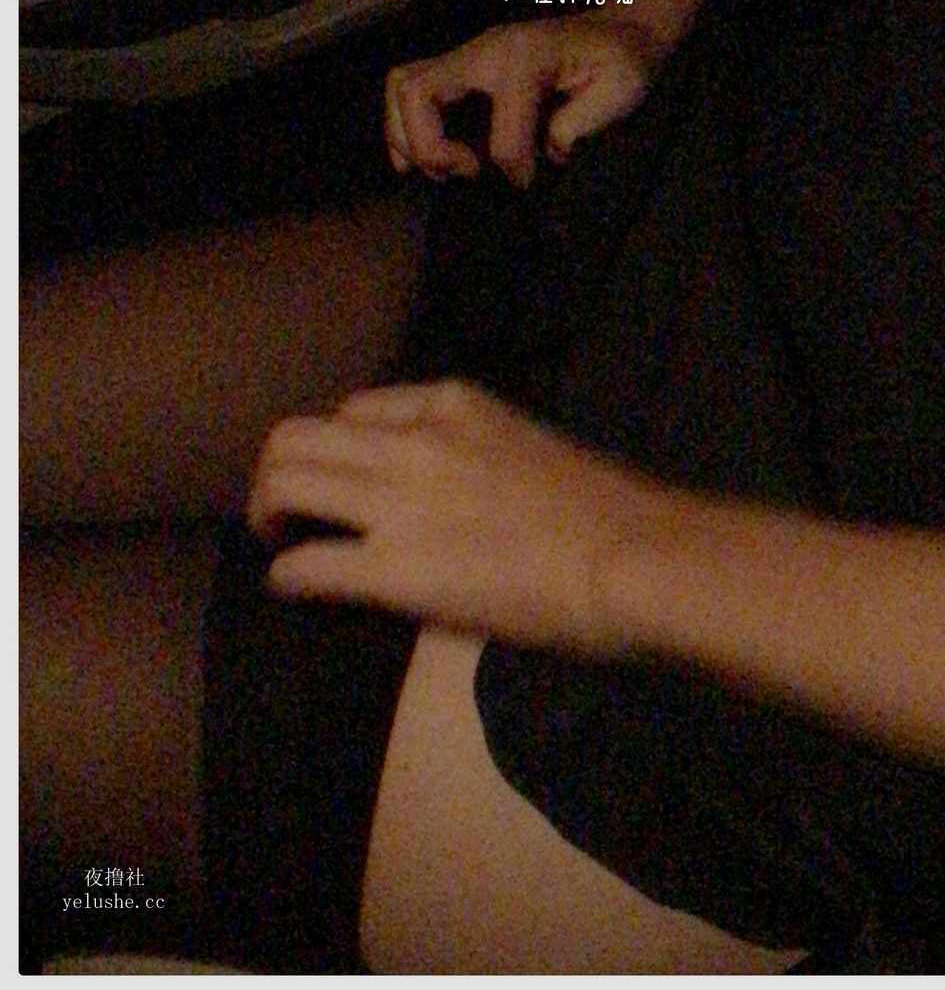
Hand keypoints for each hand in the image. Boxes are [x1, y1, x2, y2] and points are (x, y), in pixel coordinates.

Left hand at [247, 378, 671, 649]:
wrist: (632, 558)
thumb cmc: (604, 512)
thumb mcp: (525, 445)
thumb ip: (473, 453)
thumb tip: (452, 493)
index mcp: (449, 403)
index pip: (357, 409)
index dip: (336, 448)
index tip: (341, 480)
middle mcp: (412, 440)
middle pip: (298, 436)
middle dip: (276, 473)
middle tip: (282, 511)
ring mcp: (399, 502)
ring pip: (286, 482)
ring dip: (268, 512)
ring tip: (277, 540)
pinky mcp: (394, 569)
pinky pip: (306, 563)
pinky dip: (286, 574)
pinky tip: (291, 586)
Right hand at [384, 10, 666, 187]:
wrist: (617, 29)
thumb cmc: (623, 60)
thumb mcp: (623, 88)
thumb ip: (585, 121)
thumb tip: (547, 149)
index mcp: (525, 59)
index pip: (502, 131)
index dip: (513, 168)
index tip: (529, 184)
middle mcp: (485, 50)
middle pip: (418, 90)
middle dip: (428, 145)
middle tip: (464, 172)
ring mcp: (469, 54)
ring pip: (404, 85)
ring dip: (407, 135)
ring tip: (440, 169)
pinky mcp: (463, 65)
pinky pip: (411, 86)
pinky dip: (404, 124)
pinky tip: (419, 158)